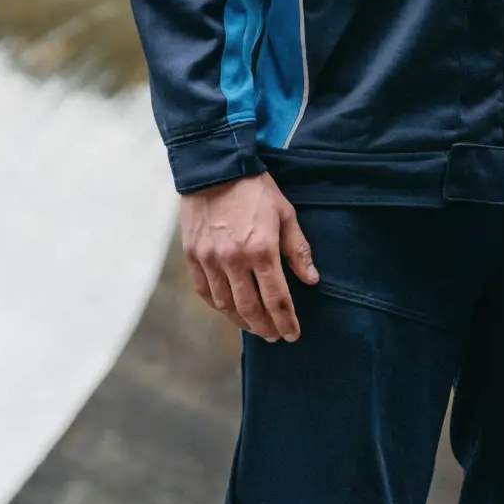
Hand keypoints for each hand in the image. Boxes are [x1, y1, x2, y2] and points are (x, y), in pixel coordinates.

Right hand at [179, 173, 318, 342]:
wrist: (214, 167)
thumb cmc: (255, 189)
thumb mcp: (285, 213)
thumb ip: (298, 250)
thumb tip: (311, 280)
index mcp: (261, 249)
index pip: (277, 299)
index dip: (286, 321)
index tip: (293, 334)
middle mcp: (234, 260)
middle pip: (250, 309)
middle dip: (265, 327)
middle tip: (275, 336)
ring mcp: (210, 259)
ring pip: (226, 305)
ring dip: (242, 321)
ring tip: (255, 327)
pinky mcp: (192, 255)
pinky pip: (205, 291)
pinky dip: (218, 305)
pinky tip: (228, 309)